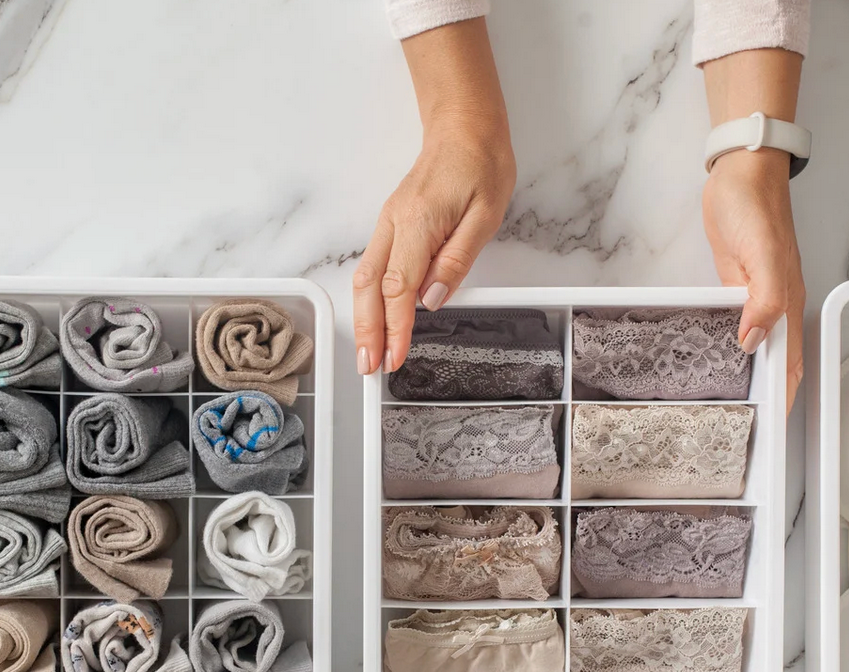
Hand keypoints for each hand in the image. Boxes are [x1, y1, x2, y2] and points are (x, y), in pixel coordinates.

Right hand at [353, 121, 514, 374]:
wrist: (463, 126)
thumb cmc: (480, 163)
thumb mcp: (486, 214)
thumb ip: (457, 258)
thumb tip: (433, 298)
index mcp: (418, 223)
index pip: (400, 289)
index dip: (396, 328)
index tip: (395, 357)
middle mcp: (394, 224)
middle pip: (370, 288)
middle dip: (367, 331)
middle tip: (369, 367)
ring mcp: (388, 223)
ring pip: (364, 279)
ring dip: (362, 318)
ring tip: (367, 352)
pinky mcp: (390, 225)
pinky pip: (371, 267)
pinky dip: (368, 298)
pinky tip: (373, 319)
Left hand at [702, 148, 804, 411]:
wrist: (740, 174)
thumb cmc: (755, 209)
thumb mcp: (764, 256)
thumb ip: (764, 300)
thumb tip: (753, 342)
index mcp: (788, 302)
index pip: (791, 362)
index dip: (785, 396)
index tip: (773, 429)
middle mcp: (776, 304)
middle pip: (777, 361)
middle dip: (769, 396)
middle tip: (748, 429)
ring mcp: (756, 295)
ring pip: (757, 345)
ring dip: (750, 374)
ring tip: (735, 406)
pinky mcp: (736, 285)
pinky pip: (737, 324)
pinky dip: (732, 345)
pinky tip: (718, 358)